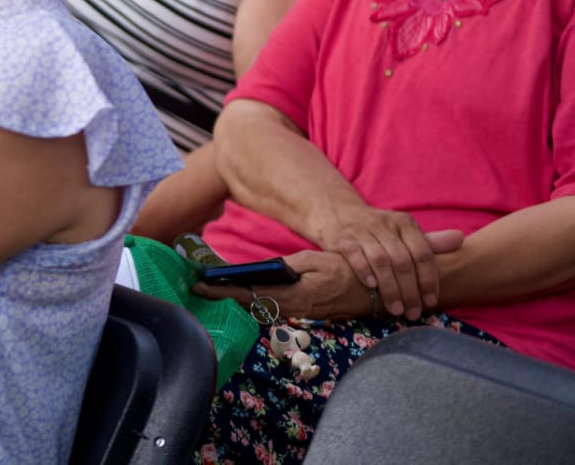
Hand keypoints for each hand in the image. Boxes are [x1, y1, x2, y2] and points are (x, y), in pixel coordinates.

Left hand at [194, 250, 374, 321]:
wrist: (375, 290)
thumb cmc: (345, 270)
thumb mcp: (313, 261)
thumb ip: (286, 267)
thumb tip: (261, 270)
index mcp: (294, 296)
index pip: (250, 295)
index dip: (223, 290)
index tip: (201, 285)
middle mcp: (293, 309)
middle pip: (250, 305)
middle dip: (223, 297)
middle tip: (199, 288)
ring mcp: (298, 312)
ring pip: (260, 308)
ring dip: (236, 300)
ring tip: (213, 289)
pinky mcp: (303, 311)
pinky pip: (272, 307)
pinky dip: (254, 301)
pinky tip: (241, 293)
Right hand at [312, 205, 464, 318]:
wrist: (337, 213)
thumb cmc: (377, 230)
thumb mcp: (403, 231)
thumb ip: (430, 241)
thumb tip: (460, 239)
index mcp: (404, 223)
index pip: (423, 253)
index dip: (429, 280)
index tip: (431, 301)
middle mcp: (384, 224)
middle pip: (403, 261)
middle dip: (410, 291)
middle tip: (413, 312)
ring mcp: (361, 230)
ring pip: (381, 261)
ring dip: (390, 288)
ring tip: (396, 309)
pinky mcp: (341, 237)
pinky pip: (354, 255)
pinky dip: (364, 271)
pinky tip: (371, 286)